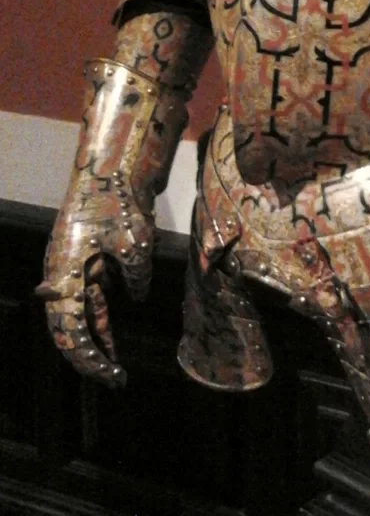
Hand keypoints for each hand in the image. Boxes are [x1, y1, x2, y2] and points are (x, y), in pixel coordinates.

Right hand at [36, 170, 153, 385]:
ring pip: (81, 312)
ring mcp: (73, 265)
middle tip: (113, 378)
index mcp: (65, 273)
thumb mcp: (134, 243)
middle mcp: (62, 273)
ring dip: (98, 337)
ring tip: (116, 366)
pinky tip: (114, 336)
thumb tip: (137, 294)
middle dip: (90, 355)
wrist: (111, 162)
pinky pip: (91, 295)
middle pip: (69, 327)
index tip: (109, 373)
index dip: (87, 357)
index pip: (69, 330)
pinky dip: (102, 315)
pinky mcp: (86, 255)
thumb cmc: (118, 200)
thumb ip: (136, 275)